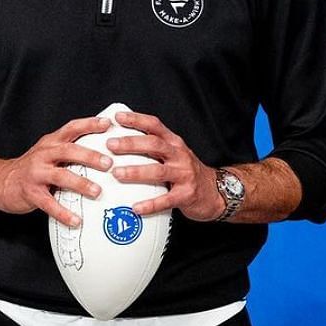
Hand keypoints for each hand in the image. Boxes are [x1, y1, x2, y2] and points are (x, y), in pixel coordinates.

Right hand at [0, 116, 112, 227]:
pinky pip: (49, 203)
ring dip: (80, 183)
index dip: (89, 124)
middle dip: (89, 156)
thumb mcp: (49, 152)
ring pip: (60, 176)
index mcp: (51, 143)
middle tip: (108, 163)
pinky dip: (63, 213)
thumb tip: (105, 149)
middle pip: (68, 150)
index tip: (107, 123)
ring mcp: (36, 174)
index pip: (71, 128)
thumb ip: (71, 149)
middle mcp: (43, 155)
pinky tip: (75, 220)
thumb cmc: (32, 167)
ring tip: (96, 191)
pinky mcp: (30, 193)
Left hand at [106, 110, 223, 220]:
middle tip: (110, 145)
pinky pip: (166, 200)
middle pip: (155, 145)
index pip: (155, 125)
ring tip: (117, 174)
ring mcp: (184, 175)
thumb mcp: (174, 154)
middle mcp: (180, 156)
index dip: (136, 119)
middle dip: (131, 143)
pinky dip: (150, 204)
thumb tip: (120, 142)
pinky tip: (135, 208)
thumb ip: (154, 148)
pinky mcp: (186, 195)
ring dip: (136, 171)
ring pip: (158, 171)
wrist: (215, 192)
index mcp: (174, 143)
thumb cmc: (187, 173)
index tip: (117, 117)